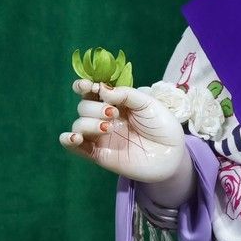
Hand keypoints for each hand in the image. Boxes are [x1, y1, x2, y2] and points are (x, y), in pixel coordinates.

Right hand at [59, 80, 186, 182]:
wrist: (172, 155)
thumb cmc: (162, 127)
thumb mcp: (148, 103)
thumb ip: (125, 94)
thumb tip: (101, 90)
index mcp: (115, 102)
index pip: (91, 91)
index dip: (84, 86)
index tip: (87, 85)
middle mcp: (104, 117)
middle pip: (84, 107)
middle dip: (94, 107)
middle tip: (113, 113)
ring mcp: (101, 136)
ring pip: (79, 124)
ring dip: (88, 123)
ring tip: (108, 128)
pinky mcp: (99, 154)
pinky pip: (75, 148)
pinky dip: (69, 140)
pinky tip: (75, 137)